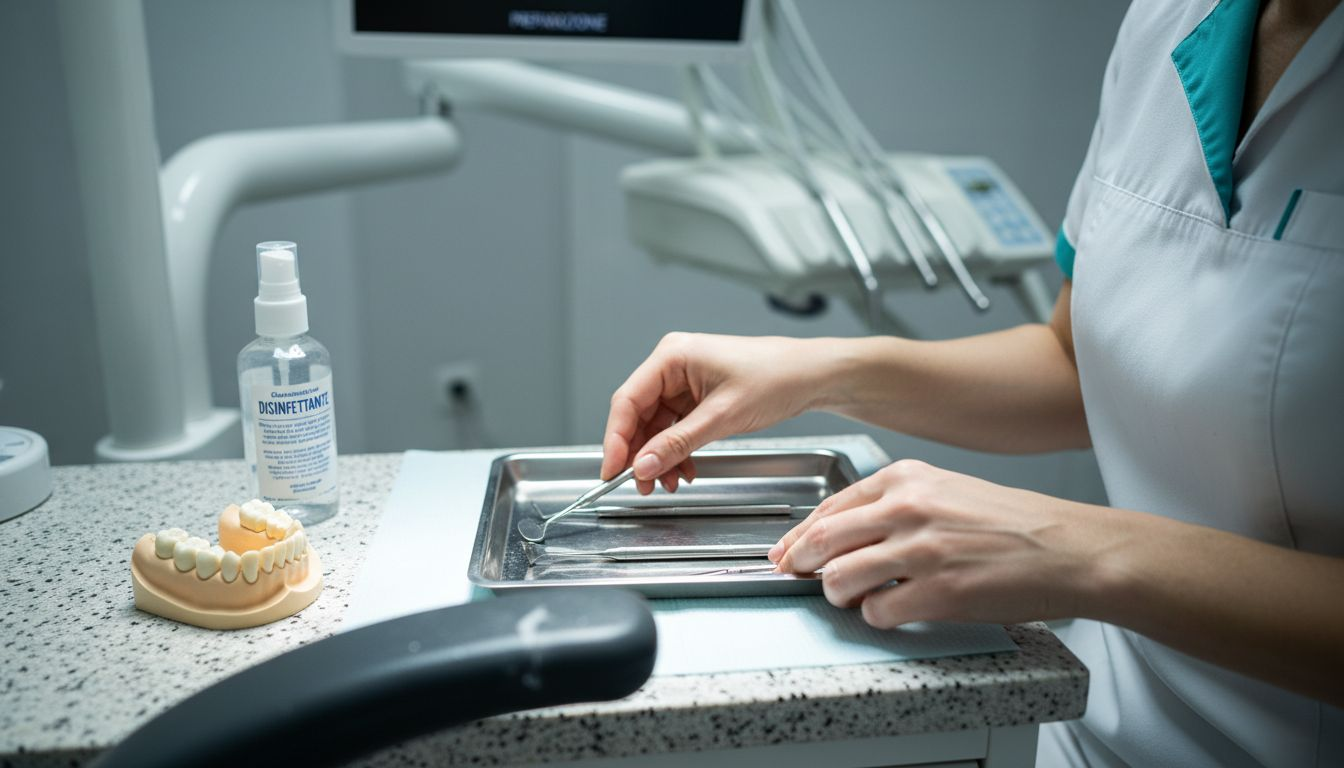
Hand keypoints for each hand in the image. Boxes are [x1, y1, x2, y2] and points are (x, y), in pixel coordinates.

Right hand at [602, 333, 829, 493]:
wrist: (810, 376)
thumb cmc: (775, 377)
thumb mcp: (721, 417)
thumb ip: (677, 443)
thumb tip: (642, 465)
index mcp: (672, 356)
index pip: (627, 401)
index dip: (616, 440)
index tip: (611, 471)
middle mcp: (672, 365)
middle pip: (638, 415)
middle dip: (640, 454)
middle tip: (641, 485)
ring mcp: (684, 381)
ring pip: (656, 426)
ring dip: (660, 457)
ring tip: (668, 483)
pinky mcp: (697, 396)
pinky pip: (675, 428)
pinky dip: (677, 451)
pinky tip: (686, 470)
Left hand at [771, 459, 1125, 627]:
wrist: (1070, 549)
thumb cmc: (1013, 523)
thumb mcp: (946, 490)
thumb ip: (892, 505)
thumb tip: (838, 533)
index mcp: (906, 478)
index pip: (827, 505)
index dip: (798, 535)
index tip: (785, 551)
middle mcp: (907, 508)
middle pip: (821, 540)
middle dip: (801, 564)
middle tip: (800, 577)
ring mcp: (920, 550)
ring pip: (839, 578)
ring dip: (839, 594)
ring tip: (858, 597)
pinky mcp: (937, 592)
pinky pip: (876, 612)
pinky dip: (877, 617)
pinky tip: (895, 610)